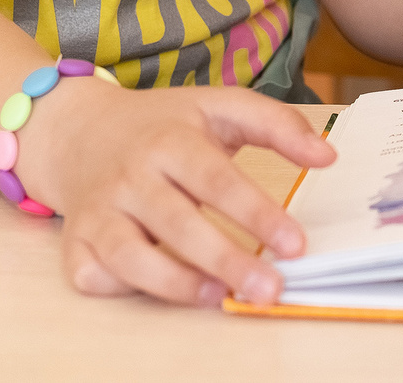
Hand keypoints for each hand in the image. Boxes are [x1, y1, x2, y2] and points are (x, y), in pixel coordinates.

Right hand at [15, 80, 335, 307]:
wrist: (79, 129)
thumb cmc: (163, 124)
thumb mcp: (219, 105)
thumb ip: (276, 124)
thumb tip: (327, 155)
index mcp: (169, 140)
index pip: (217, 180)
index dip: (258, 214)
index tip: (295, 245)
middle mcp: (130, 176)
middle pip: (178, 222)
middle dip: (226, 260)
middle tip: (269, 289)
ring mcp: (99, 210)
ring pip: (130, 255)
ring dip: (175, 282)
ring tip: (221, 297)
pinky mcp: (75, 241)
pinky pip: (93, 274)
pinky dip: (121, 288)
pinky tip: (161, 289)